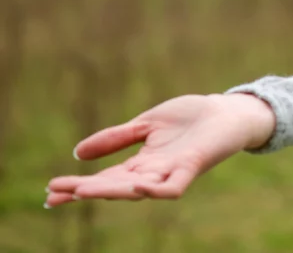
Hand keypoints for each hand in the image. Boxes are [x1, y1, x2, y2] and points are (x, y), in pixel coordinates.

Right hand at [45, 93, 275, 207]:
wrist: (228, 111)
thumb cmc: (191, 118)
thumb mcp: (146, 125)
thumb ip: (116, 138)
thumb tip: (77, 153)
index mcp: (141, 162)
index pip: (104, 178)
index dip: (78, 185)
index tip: (50, 191)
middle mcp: (154, 172)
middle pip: (115, 187)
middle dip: (86, 191)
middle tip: (57, 194)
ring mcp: (173, 172)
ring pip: (138, 190)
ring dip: (112, 191)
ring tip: (83, 190)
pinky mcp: (193, 167)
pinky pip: (173, 188)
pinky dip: (155, 190)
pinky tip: (137, 187)